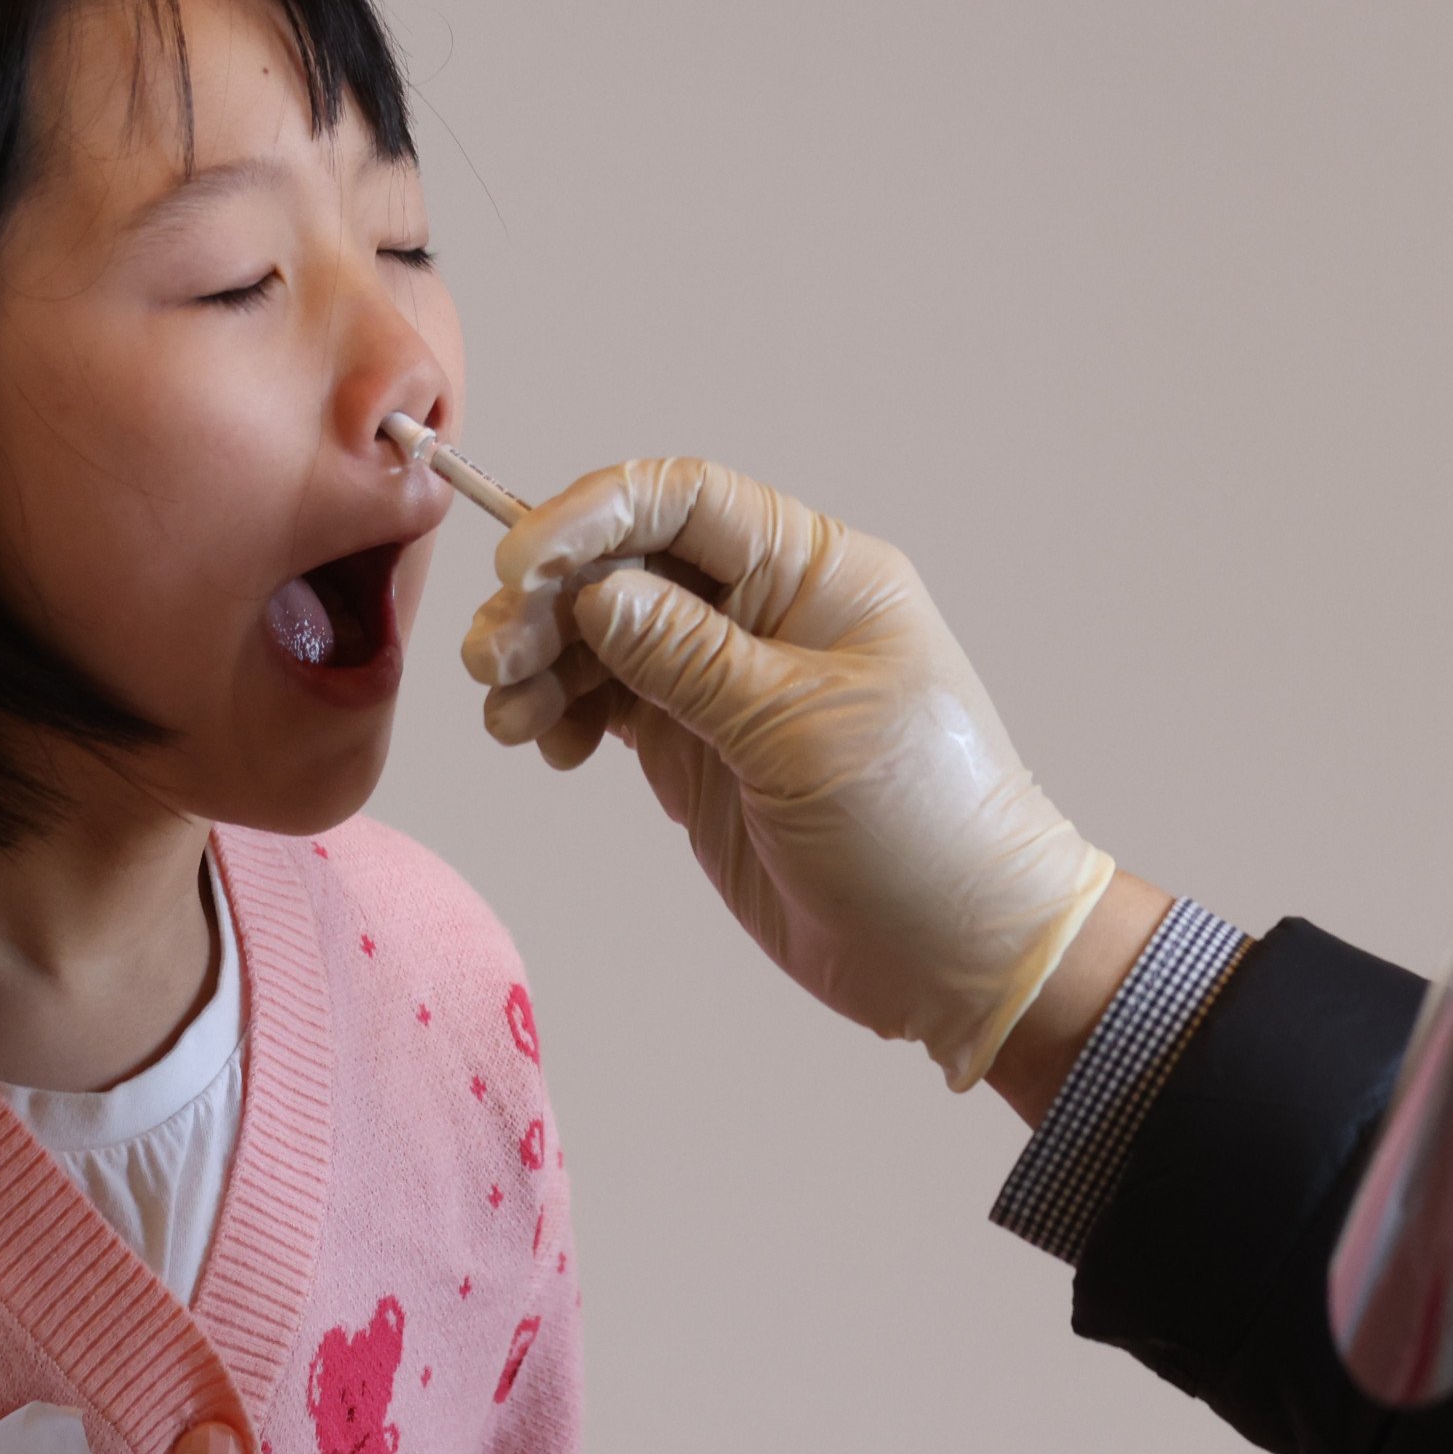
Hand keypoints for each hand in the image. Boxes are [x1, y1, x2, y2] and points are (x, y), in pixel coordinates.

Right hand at [462, 458, 1117, 1089]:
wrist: (959, 952)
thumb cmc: (924, 826)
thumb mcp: (803, 731)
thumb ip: (690, 658)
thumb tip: (596, 592)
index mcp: (816, 573)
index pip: (685, 501)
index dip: (594, 516)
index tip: (522, 564)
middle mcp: (766, 613)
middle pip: (627, 564)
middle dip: (548, 599)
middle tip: (493, 658)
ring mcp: (726, 683)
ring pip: (602, 636)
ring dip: (540, 662)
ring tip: (508, 718)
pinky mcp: (698, 750)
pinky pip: (607, 703)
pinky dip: (561, 713)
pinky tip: (550, 747)